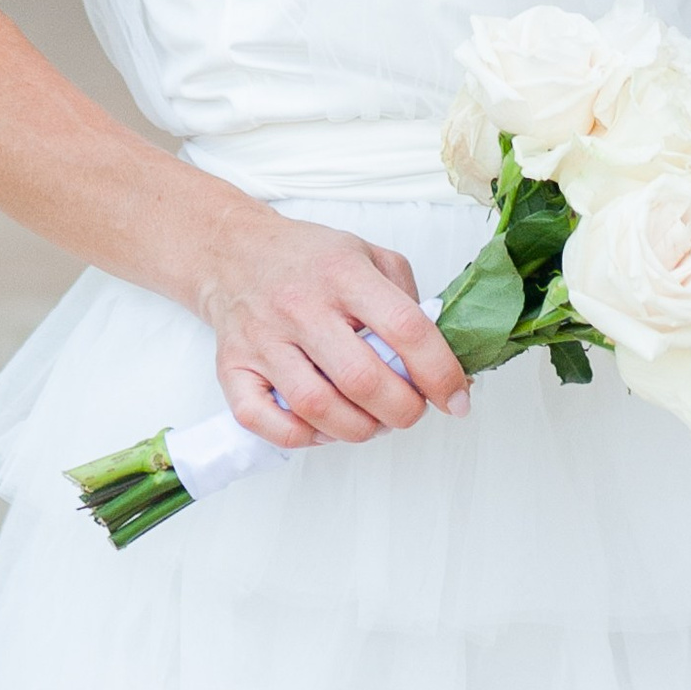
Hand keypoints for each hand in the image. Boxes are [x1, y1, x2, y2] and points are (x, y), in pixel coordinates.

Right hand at [195, 207, 472, 452]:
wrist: (234, 251)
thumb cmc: (310, 259)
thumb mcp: (369, 255)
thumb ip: (407, 300)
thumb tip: (439, 361)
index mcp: (343, 273)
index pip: (405, 328)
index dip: (440, 372)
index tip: (457, 398)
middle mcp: (301, 305)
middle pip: (363, 379)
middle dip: (403, 411)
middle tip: (411, 411)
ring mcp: (262, 339)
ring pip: (318, 408)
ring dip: (360, 429)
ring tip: (373, 421)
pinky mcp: (233, 368)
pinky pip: (266, 422)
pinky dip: (304, 438)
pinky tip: (324, 426)